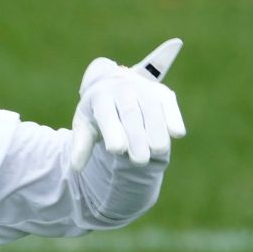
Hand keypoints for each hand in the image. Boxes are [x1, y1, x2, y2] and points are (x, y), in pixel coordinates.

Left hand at [69, 37, 187, 169]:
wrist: (113, 84)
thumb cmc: (98, 111)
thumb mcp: (85, 125)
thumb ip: (81, 145)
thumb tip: (76, 167)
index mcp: (100, 96)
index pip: (106, 114)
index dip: (112, 131)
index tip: (116, 150)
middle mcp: (122, 89)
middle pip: (130, 112)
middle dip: (136, 136)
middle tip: (139, 160)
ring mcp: (144, 88)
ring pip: (152, 108)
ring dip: (156, 130)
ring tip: (157, 151)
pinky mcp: (162, 93)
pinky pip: (168, 104)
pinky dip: (174, 117)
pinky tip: (177, 133)